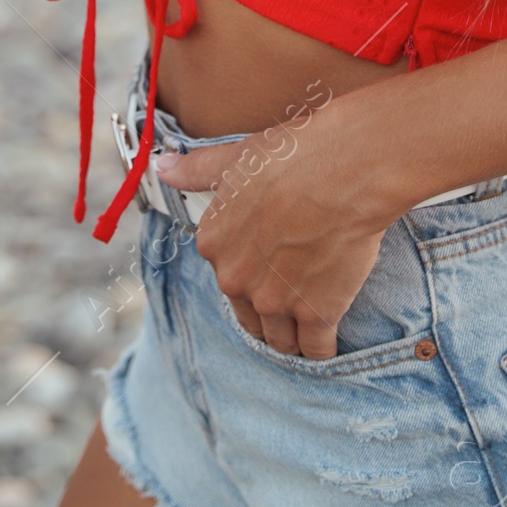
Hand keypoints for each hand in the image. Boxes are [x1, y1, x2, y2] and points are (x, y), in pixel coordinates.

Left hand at [153, 101, 384, 359]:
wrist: (344, 169)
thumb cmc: (293, 156)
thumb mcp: (234, 158)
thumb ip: (196, 169)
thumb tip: (161, 168)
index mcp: (214, 244)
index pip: (226, 277)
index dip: (250, 275)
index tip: (269, 269)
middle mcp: (236, 279)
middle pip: (249, 316)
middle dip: (267, 311)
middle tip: (290, 299)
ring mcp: (275, 301)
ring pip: (279, 339)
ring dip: (291, 337)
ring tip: (307, 327)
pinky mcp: (316, 314)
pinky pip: (315, 350)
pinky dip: (321, 350)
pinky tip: (328, 340)